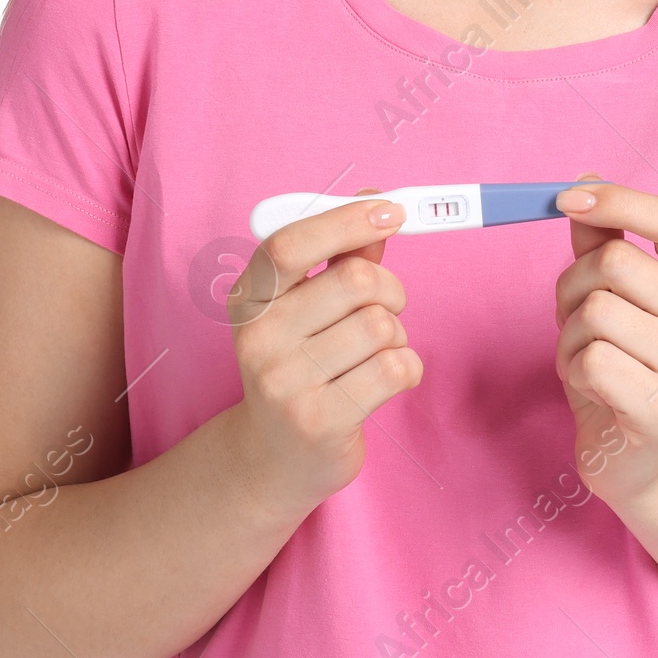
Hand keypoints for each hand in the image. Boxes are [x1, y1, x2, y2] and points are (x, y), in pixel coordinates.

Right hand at [225, 190, 419, 514]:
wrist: (275, 458)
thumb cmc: (303, 366)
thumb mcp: (309, 308)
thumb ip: (342, 256)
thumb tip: (375, 200)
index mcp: (249, 299)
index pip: (292, 244)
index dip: (346, 220)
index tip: (392, 210)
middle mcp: (257, 338)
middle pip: (356, 281)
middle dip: (390, 290)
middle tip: (387, 308)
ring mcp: (284, 383)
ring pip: (382, 326)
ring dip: (397, 336)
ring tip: (376, 354)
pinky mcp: (319, 421)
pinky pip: (395, 368)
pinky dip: (408, 368)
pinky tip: (384, 381)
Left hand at [553, 178, 657, 509]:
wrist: (639, 456)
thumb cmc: (622, 364)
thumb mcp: (612, 296)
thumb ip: (602, 240)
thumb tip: (583, 182)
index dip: (620, 200)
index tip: (567, 198)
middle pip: (616, 262)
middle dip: (574, 285)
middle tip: (578, 319)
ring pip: (595, 311)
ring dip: (569, 335)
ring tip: (590, 359)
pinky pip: (592, 360)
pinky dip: (573, 370)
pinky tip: (594, 389)